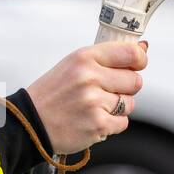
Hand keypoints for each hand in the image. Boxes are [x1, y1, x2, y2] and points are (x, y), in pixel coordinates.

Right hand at [27, 41, 147, 154]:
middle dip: (125, 88)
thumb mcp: (72, 65)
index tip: (137, 65)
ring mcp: (94, 102)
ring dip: (117, 108)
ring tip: (94, 108)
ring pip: (129, 104)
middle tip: (106, 92)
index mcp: (84, 58)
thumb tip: (143, 48)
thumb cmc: (53, 93)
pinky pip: (122, 123)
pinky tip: (92, 120)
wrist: (30, 122)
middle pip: (134, 81)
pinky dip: (111, 124)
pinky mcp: (97, 125)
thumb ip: (106, 58)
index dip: (139, 60)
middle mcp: (89, 77)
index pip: (130, 52)